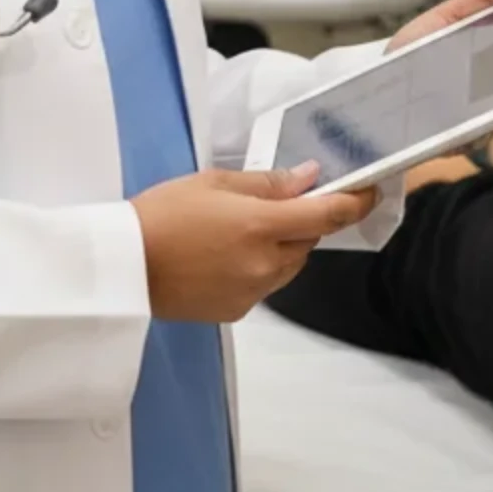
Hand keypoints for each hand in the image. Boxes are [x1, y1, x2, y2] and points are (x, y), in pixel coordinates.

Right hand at [132, 164, 376, 322]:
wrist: (123, 265)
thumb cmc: (162, 213)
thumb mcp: (213, 183)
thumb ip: (267, 183)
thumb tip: (308, 180)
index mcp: (260, 226)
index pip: (327, 216)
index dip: (355, 203)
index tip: (369, 191)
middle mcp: (265, 264)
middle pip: (307, 242)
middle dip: (302, 222)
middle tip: (272, 205)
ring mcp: (252, 292)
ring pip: (288, 266)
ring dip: (282, 247)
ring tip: (239, 231)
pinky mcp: (237, 311)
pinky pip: (264, 285)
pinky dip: (257, 268)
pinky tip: (223, 257)